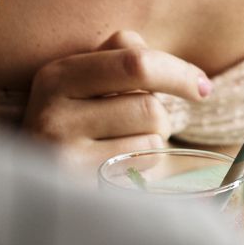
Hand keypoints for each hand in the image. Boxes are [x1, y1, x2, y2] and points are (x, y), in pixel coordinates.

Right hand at [22, 28, 212, 173]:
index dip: (178, 72)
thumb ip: (127, 58)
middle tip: (158, 124)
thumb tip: (192, 78)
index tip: (203, 86)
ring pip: (150, 137)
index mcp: (58, 75)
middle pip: (148, 104)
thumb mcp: (90, 83)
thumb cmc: (80, 122)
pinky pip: (142, 166)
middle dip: (164, 114)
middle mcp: (52, 112)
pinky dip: (145, 165)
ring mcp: (62, 153)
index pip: (135, 61)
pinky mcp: (80, 185)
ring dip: (155, 141)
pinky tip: (121, 166)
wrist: (41, 186)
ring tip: (128, 145)